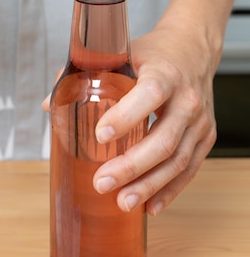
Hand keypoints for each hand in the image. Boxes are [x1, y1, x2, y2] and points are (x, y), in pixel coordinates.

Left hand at [92, 21, 216, 215]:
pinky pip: (190, 169)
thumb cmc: (153, 54)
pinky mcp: (206, 137)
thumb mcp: (122, 54)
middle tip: (102, 182)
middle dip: (132, 165)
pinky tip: (150, 206)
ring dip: (149, 185)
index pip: (149, 94)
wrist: (195, 50)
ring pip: (178, 160)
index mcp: (164, 73)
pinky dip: (170, 190)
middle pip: (164, 139)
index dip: (126, 116)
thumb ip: (86, 76)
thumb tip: (49, 104)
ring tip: (123, 202)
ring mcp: (200, 121)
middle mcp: (187, 99)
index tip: (100, 134)